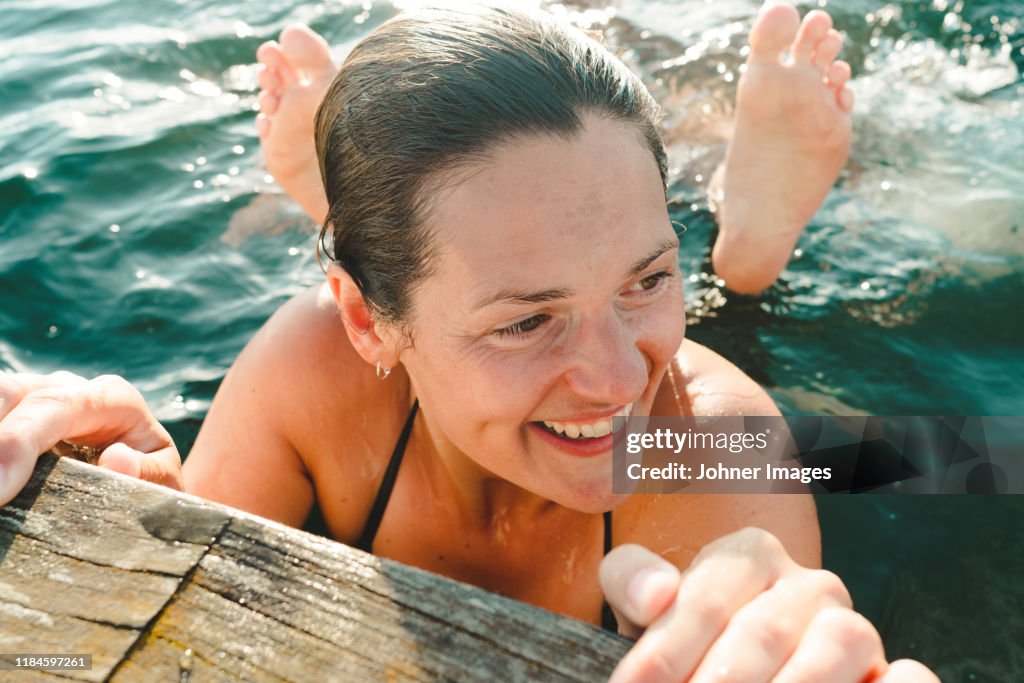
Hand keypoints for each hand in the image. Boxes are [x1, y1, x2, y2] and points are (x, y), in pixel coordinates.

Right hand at [0, 372, 182, 504]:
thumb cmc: (151, 481)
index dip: (18, 441)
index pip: (56, 405)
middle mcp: (67, 388)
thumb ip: (147, 475)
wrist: (143, 477)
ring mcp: (31, 397)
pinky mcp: (12, 414)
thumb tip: (117, 459)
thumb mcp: (163, 485)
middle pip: (8, 393)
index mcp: (112, 399)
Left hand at [599, 527, 938, 681]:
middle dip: (719, 681)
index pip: (706, 597)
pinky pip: (908, 675)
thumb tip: (655, 593)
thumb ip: (633, 582)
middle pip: (764, 629)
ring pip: (839, 644)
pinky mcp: (887, 672)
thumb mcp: (646, 611)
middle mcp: (810, 584)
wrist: (733, 670)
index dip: (666, 648)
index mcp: (750, 554)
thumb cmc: (686, 646)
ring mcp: (854, 629)